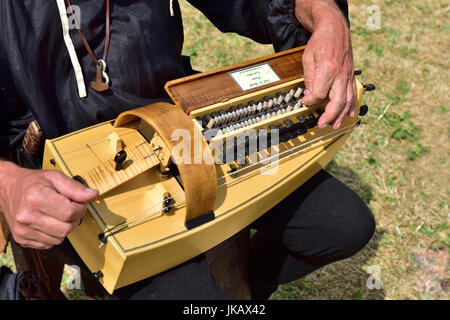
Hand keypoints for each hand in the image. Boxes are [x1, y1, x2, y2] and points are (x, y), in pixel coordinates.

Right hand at [0, 162, 97, 248]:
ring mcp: (23, 230)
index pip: (70, 213)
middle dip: (74, 219)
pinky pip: (49, 244)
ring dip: (65, 228)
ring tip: (58, 215)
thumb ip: (75, 187)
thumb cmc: (33, 183)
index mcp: (36, 198)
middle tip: (70, 209)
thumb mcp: (55, 177)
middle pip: (66, 228)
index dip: (80, 208)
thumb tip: (92, 194)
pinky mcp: (22, 240)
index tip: (79, 203)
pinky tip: (49, 222)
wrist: (9, 189)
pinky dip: (54, 234)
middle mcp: (27, 216)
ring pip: (60, 238)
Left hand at [295, 0, 355, 128]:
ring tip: (335, 126)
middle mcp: (340, 74)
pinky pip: (353, 93)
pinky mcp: (351, 76)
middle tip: (322, 125)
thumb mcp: (308, 58)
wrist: (335, 29)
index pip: (318, 94)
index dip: (310, 101)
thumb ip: (309, 78)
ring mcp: (348, 76)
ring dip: (342, 115)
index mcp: (328, 69)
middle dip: (330, 116)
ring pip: (348, 100)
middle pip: (337, 101)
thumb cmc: (321, 41)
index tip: (304, 103)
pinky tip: (350, 114)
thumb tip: (309, 95)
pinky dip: (352, 106)